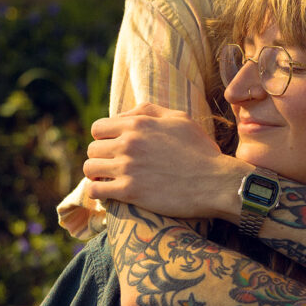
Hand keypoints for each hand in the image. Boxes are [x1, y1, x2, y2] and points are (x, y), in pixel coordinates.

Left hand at [83, 103, 250, 219]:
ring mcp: (127, 167)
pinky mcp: (129, 191)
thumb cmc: (200, 151)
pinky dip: (98, 193)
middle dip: (101, 157)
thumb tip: (124, 114)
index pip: (98, 128)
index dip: (104, 138)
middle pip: (92, 148)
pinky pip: (95, 191)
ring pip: (89, 168)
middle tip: (113, 166)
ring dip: (97, 175)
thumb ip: (150, 111)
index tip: (113, 148)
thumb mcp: (180, 120)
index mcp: (139, 123)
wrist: (215, 182)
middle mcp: (129, 143)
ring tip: (108, 180)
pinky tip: (109, 194)